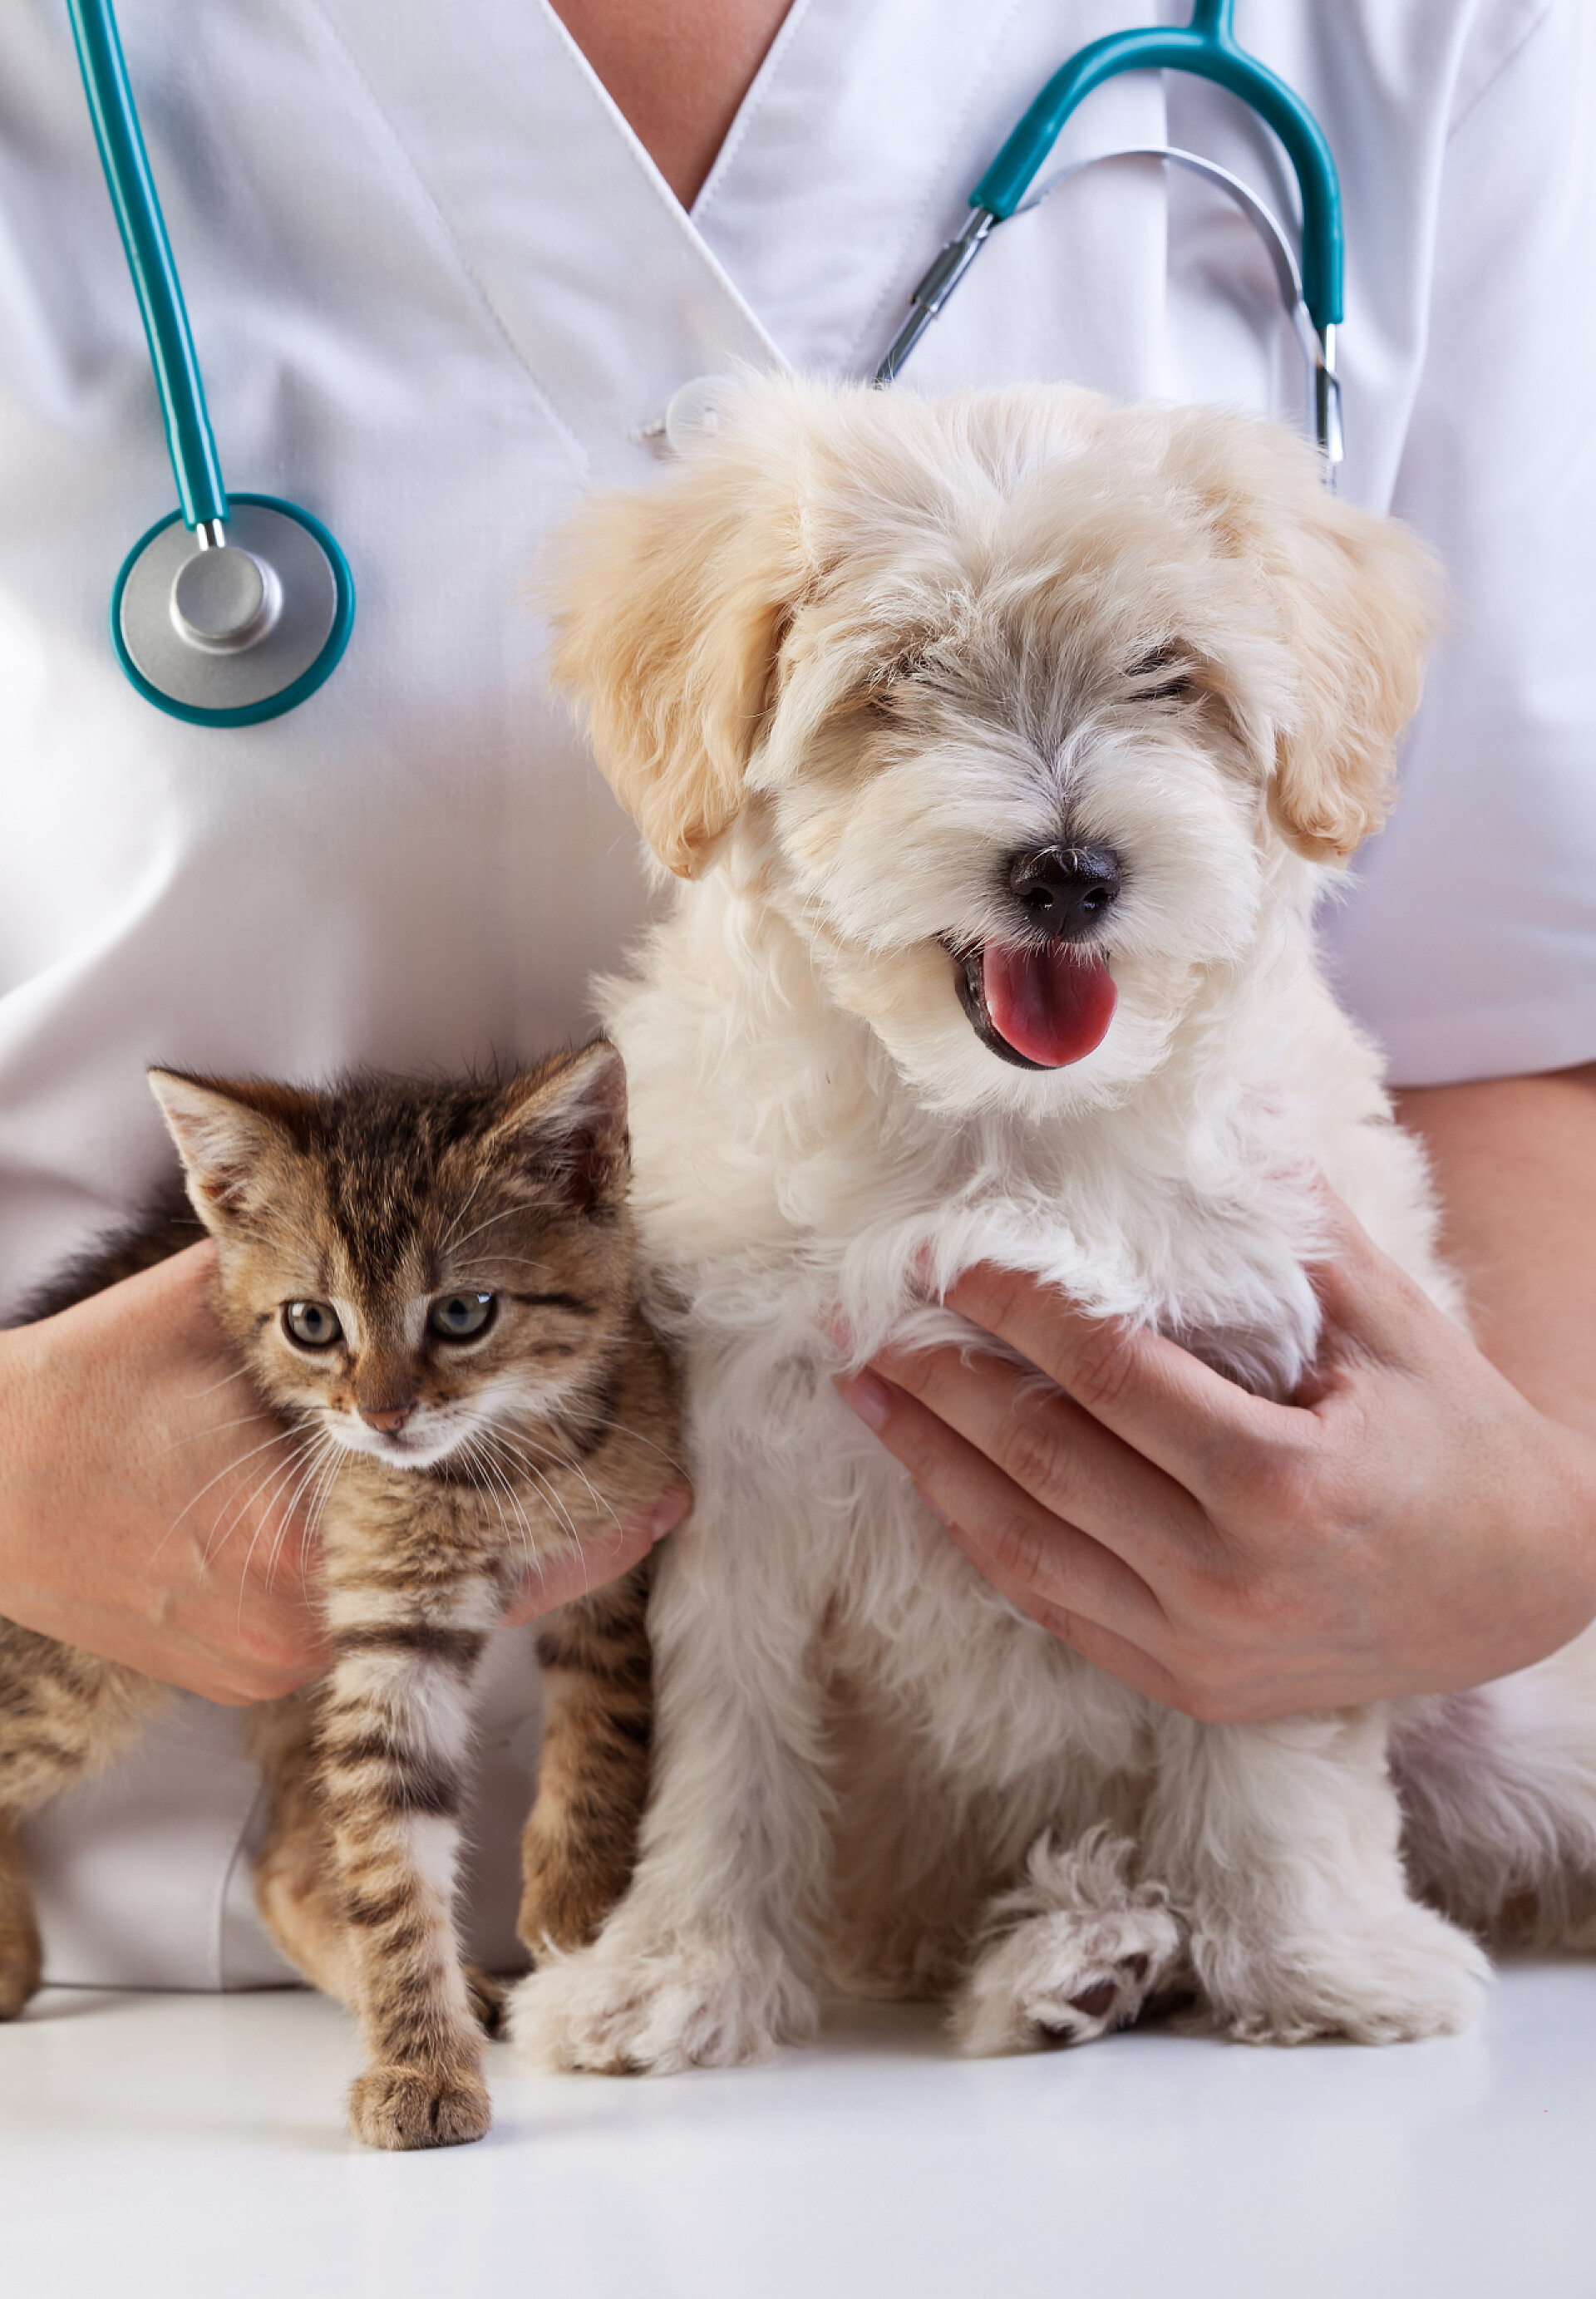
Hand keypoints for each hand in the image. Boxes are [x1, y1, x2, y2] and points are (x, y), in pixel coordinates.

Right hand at [0, 1244, 687, 1704]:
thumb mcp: (220, 1305)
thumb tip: (402, 1162)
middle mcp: (301, 1616)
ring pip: (414, 1592)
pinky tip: (403, 1518)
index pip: (490, 1537)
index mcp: (308, 1530)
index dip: (592, 1516)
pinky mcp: (251, 1675)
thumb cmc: (90, 1391)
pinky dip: (389, 1562)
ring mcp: (274, 1660)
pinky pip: (355, 1612)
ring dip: (463, 1539)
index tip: (671, 1496)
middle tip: (640, 1490)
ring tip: (522, 1491)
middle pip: (466, 1572)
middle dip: (541, 1516)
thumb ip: (320, 1243)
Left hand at [836, 1187, 1595, 1720]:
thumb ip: (1294, 1230)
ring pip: (1021, 1549)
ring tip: (868, 1395)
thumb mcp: (1392, 1327)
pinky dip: (983, 1539)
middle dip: (937, 1381)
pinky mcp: (1185, 1687)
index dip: (1009, 1310)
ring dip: (930, 1465)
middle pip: (1037, 1462)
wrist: (1530, 1593)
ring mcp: (1197, 1648)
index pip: (1100, 1376)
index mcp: (1277, 1483)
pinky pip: (1051, 1609)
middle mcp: (1223, 1580)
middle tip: (864, 1317)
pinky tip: (938, 1481)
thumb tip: (1224, 1110)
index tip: (943, 1259)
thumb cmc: (1462, 1443)